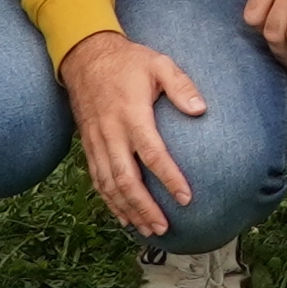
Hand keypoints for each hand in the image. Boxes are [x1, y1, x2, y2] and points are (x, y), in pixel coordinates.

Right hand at [61, 27, 205, 235]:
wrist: (85, 58)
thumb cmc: (128, 62)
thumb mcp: (159, 63)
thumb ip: (181, 85)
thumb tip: (201, 110)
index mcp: (131, 114)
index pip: (151, 153)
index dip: (168, 177)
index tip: (186, 197)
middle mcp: (111, 133)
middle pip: (126, 179)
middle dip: (144, 207)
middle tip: (164, 227)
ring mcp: (97, 142)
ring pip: (109, 185)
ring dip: (128, 210)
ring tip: (148, 229)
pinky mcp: (89, 146)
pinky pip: (97, 180)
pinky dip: (109, 202)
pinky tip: (124, 217)